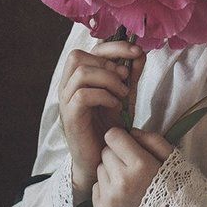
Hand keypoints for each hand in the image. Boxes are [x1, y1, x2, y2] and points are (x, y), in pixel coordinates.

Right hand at [57, 41, 146, 193]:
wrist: (104, 160)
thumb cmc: (111, 126)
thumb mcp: (125, 95)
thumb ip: (131, 74)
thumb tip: (139, 51)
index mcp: (80, 78)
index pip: (90, 49)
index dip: (113, 46)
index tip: (136, 51)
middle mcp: (68, 86)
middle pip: (77, 56)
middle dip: (107, 63)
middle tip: (125, 79)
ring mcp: (66, 102)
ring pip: (80, 73)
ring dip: (107, 80)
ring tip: (122, 94)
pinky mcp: (71, 118)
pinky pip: (82, 96)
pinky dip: (103, 96)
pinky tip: (115, 106)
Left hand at [92, 127, 174, 206]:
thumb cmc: (175, 192)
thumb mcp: (172, 160)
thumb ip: (152, 140)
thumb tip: (129, 131)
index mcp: (140, 166)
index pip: (112, 136)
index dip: (121, 139)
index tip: (129, 146)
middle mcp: (121, 181)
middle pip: (105, 152)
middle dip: (116, 155)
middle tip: (131, 167)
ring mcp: (109, 198)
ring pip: (99, 169)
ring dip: (111, 172)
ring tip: (128, 183)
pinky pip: (96, 187)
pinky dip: (106, 188)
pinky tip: (122, 196)